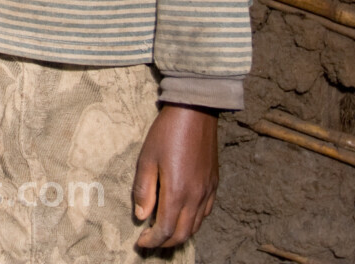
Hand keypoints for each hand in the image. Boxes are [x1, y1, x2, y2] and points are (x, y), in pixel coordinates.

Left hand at [131, 104, 219, 249]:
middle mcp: (196, 196)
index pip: (165, 230)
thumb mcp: (147, 159)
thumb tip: (142, 216)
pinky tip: (183, 215)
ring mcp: (208, 190)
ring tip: (164, 231)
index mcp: (177, 192)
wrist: (196, 112)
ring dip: (180, 234)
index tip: (140, 242)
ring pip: (196, 225)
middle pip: (183, 233)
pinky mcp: (214, 183)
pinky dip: (193, 221)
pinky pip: (206, 212)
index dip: (152, 241)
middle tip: (150, 241)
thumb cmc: (167, 133)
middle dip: (165, 243)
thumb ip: (144, 190)